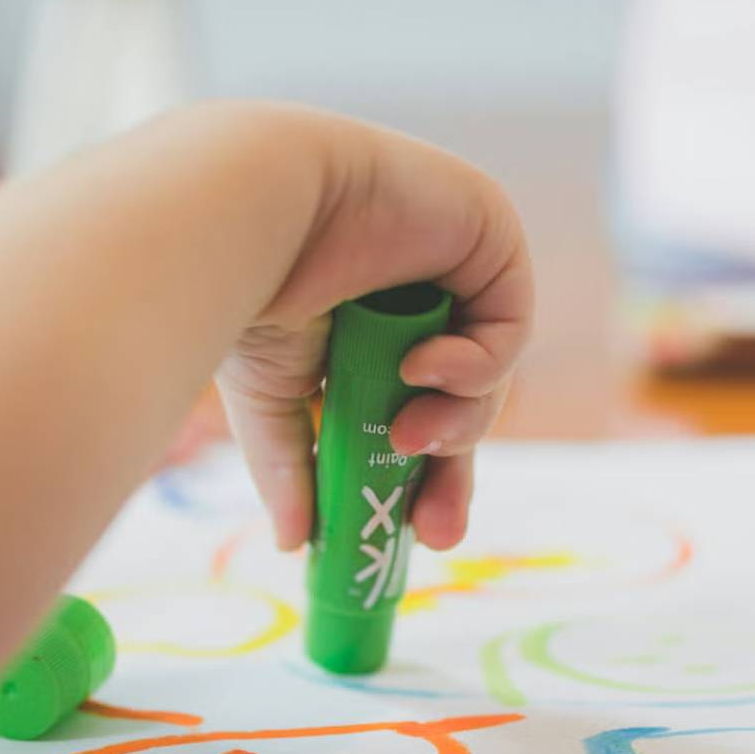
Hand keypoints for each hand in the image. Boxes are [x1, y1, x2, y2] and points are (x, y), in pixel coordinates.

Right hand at [215, 112, 532, 552]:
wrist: (251, 209)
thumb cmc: (246, 287)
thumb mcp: (272, 400)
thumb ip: (293, 467)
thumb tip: (294, 544)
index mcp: (367, 331)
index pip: (414, 414)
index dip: (422, 477)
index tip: (417, 536)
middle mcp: (414, 298)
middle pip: (462, 406)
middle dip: (452, 472)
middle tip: (438, 532)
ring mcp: (454, 265)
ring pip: (487, 378)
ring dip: (458, 422)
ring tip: (409, 436)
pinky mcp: (488, 236)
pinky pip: (509, 328)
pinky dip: (476, 364)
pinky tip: (427, 368)